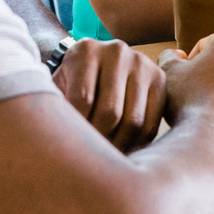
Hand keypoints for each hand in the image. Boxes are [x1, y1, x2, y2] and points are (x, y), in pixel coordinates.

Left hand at [53, 39, 166, 153]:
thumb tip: (59, 146)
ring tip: (105, 159)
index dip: (77, 131)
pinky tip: (123, 150)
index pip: (82, 100)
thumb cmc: (71, 85)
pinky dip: (137, 144)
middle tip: (90, 162)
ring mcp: (141, 63)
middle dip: (99, 142)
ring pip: (133, 120)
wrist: (98, 66)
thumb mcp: (58, 89)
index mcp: (85, 51)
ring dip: (118, 147)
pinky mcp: (159, 79)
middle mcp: (116, 51)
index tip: (71, 151)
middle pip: (110, 112)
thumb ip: (55, 109)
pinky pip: (151, 123)